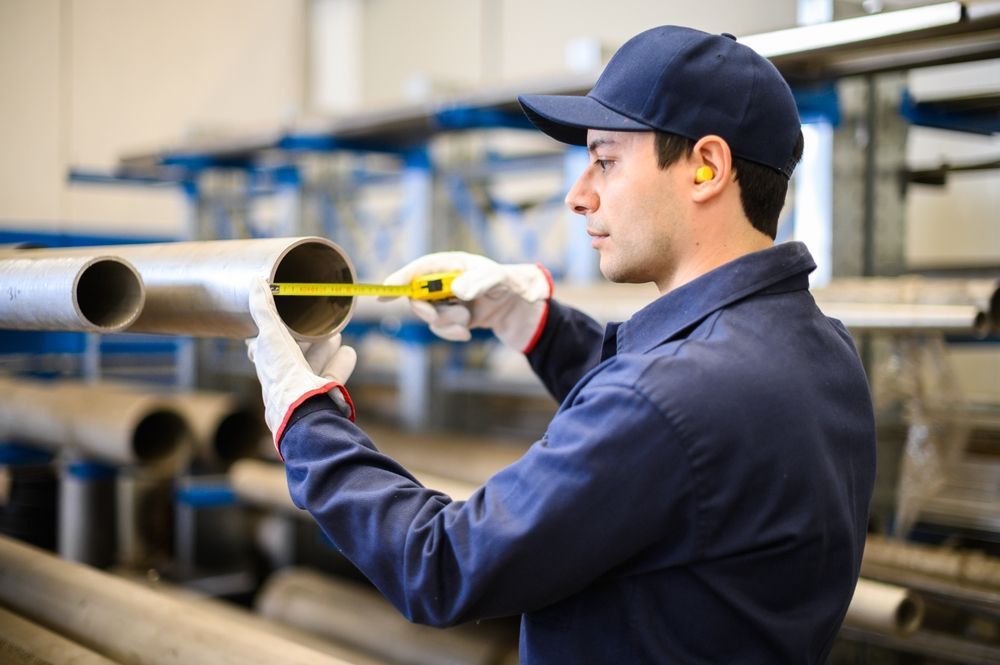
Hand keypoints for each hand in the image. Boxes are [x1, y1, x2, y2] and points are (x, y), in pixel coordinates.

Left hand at [246, 279, 356, 456]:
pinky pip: (333, 377)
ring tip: (336, 334)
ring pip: (314, 364)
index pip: (266, 343)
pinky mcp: (323, 395)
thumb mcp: (270, 333)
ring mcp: (303, 386)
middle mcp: (284, 376)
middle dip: (306, 337)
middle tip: (318, 322)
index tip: (285, 314)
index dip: (275, 328)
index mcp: (268, 361)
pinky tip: (349, 352)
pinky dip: (341, 363)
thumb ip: (263, 309)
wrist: (303, 408)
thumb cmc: (282, 372)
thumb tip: (255, 283)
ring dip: (325, 348)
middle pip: (295, 352)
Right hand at [381, 252, 552, 352]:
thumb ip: (479, 281)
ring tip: (468, 320)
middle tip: (439, 316)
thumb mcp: (499, 279)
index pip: (420, 268)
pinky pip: (440, 329)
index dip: (401, 278)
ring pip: (429, 316)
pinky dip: (452, 333)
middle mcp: (444, 281)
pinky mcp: (451, 318)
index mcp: (451, 264)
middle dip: (427, 310)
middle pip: (417, 295)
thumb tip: (456, 290)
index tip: (386, 291)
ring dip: (447, 323)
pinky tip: (467, 332)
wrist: (520, 309)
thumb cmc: (510, 284)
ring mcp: (446, 301)